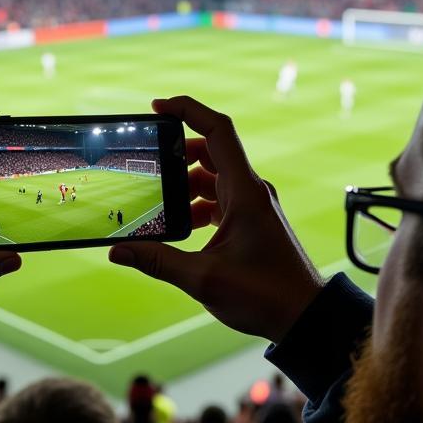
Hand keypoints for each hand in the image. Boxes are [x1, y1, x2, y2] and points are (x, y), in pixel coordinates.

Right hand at [109, 96, 321, 342]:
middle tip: (147, 168)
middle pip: (209, 151)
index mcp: (244, 191)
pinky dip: (197, 204)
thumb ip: (158, 261)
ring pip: (213, 177)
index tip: (157, 107)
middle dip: (176, 155)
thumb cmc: (264, 294)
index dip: (187, 109)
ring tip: (158, 203)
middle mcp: (251, 190)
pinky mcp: (253, 221)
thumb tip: (118, 251)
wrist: (303, 315)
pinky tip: (180, 226)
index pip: (217, 130)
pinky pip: (220, 198)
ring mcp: (253, 205)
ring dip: (185, 185)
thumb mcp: (202, 278)